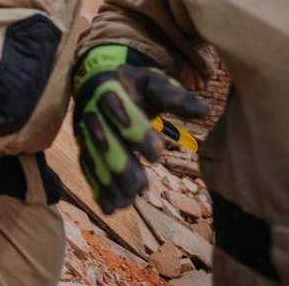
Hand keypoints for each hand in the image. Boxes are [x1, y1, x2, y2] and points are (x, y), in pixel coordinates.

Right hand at [72, 45, 209, 213]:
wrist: (97, 80)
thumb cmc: (134, 84)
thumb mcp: (153, 82)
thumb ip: (175, 96)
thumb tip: (204, 110)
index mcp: (111, 91)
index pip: (120, 111)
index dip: (136, 133)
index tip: (156, 155)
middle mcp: (93, 112)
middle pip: (104, 140)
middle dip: (120, 164)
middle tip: (139, 187)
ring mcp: (86, 131)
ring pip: (94, 158)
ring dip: (108, 181)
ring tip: (127, 202)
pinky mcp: (84, 146)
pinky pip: (88, 168)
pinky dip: (98, 188)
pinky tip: (111, 208)